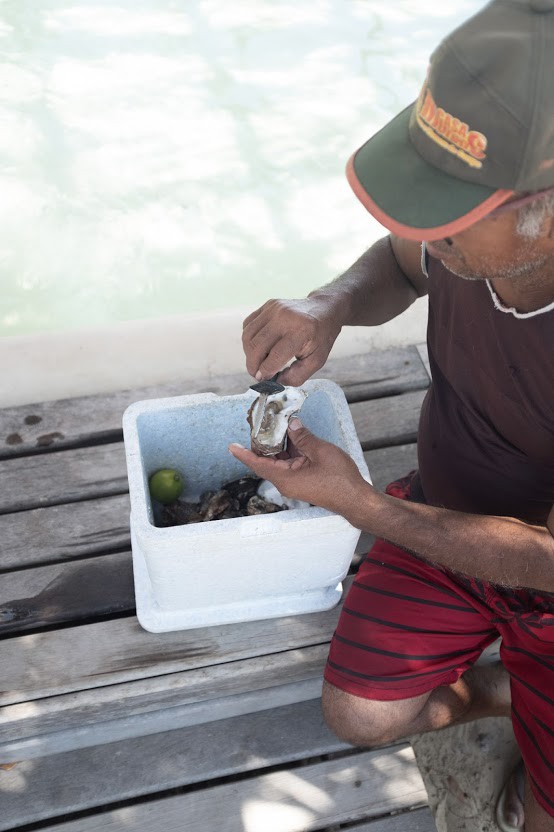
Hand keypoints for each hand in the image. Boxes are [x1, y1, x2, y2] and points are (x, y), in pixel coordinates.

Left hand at [229, 418, 370, 523]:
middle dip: (262, 442)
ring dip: (277, 445)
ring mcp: (294, 482)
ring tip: (276, 425)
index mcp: (286, 478)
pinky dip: (289, 450)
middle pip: (267, 461)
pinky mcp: (302, 480)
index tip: (231, 446)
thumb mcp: (320, 452)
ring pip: (279, 461)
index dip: (244, 454)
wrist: (355, 499)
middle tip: (260, 424)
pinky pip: (289, 464)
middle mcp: (286, 482)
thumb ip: (303, 437)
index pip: (258, 464)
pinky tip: (292, 435)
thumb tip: (291, 425)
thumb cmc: (340, 480)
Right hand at [242, 296, 342, 386]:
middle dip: (252, 365)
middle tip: (256, 375)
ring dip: (248, 353)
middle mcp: (285, 317)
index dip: (265, 371)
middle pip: (257, 346)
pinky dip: (249, 340)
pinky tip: (258, 347)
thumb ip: (297, 376)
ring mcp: (274, 309)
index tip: (262, 379)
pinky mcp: (267, 305)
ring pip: (248, 336)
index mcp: (300, 331)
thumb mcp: (316, 360)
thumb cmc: (320, 337)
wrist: (324, 310)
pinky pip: (248, 325)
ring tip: (257, 362)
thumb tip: (275, 382)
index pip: (275, 356)